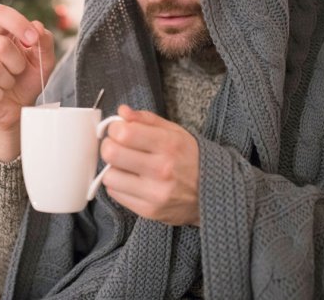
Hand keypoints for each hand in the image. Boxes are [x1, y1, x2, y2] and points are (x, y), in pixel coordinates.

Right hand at [0, 5, 54, 159]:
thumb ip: (45, 42)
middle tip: (18, 72)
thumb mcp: (44, 62)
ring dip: (7, 81)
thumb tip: (37, 27)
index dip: (17, 23)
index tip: (32, 40)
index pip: (0, 14)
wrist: (16, 110)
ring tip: (7, 85)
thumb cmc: (27, 82)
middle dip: (17, 63)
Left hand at [100, 105, 199, 225]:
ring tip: (125, 166)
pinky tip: (131, 180)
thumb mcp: (175, 132)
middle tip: (116, 146)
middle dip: (108, 146)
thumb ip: (146, 119)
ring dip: (112, 168)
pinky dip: (118, 185)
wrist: (214, 194)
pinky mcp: (149, 211)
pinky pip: (115, 194)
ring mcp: (155, 193)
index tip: (118, 130)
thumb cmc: (190, 159)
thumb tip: (122, 112)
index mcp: (168, 145)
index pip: (124, 132)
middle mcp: (162, 170)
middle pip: (111, 153)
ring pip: (109, 177)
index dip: (115, 128)